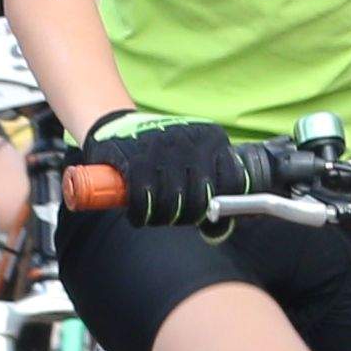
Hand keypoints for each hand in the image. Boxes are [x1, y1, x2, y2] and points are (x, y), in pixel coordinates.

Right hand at [75, 105, 236, 232]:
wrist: (117, 126)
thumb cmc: (164, 155)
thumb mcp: (196, 160)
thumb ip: (217, 188)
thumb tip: (231, 225)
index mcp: (213, 138)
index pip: (232, 181)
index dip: (218, 205)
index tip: (204, 212)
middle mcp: (191, 139)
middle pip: (201, 198)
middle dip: (187, 217)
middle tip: (175, 217)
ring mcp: (162, 146)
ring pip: (173, 200)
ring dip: (163, 217)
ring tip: (156, 216)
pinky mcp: (134, 156)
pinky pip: (143, 197)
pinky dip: (139, 214)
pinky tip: (137, 216)